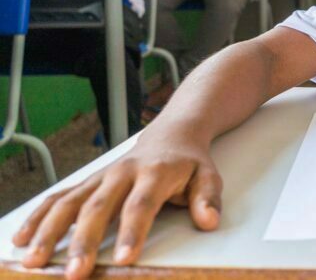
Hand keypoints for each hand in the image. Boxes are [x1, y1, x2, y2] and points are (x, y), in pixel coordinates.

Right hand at [12, 133, 221, 278]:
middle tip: (74, 273)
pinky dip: (38, 217)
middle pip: (99, 207)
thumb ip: (208, 198)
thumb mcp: (208, 176)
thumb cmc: (189, 163)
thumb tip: (209, 220)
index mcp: (155, 173)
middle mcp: (123, 173)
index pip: (141, 204)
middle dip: (85, 241)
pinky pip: (58, 197)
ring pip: (70, 202)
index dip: (133, 232)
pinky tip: (22, 239)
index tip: (125, 260)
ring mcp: (101, 177)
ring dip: (50, 231)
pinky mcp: (87, 182)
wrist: (172, 135)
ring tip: (33, 261)